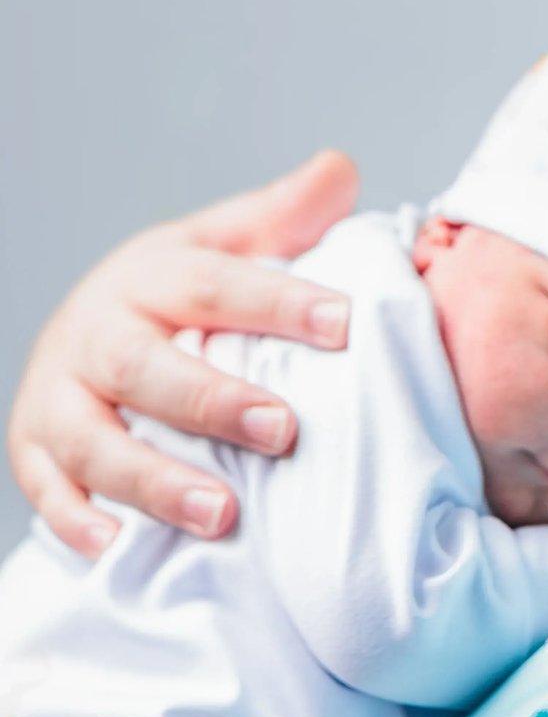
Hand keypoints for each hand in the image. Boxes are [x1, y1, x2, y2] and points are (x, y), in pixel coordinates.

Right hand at [7, 151, 359, 557]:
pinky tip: (119, 548)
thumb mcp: (225, 242)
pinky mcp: (33, 450)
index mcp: (151, 274)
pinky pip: (47, 490)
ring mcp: (58, 395)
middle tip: (284, 431)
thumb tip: (340, 169)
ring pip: (95, 441)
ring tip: (224, 515)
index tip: (344, 323)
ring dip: (156, 481)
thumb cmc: (177, 293)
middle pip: (147, 368)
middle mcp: (97, 332)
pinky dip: (77, 521)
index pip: (217, 284)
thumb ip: (285, 215)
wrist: (85, 328)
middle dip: (213, 402)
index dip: (279, 303)